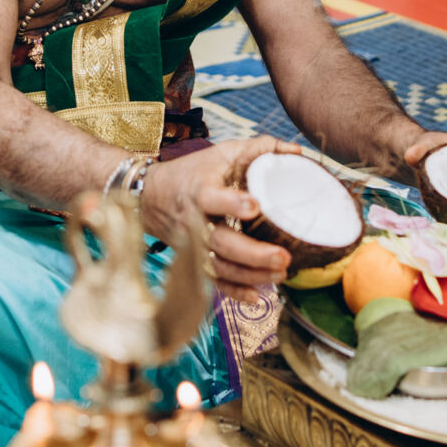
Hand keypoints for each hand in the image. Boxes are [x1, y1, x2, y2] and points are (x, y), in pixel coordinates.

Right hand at [140, 137, 293, 303]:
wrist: (150, 197)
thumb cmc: (193, 173)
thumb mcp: (222, 153)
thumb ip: (259, 149)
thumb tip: (297, 151)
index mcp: (200, 191)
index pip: (212, 198)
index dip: (231, 203)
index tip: (255, 206)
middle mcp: (194, 222)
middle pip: (220, 242)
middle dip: (252, 253)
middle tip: (283, 256)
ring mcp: (192, 246)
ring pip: (219, 267)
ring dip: (250, 275)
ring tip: (281, 273)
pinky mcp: (193, 261)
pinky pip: (213, 282)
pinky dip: (233, 292)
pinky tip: (257, 296)